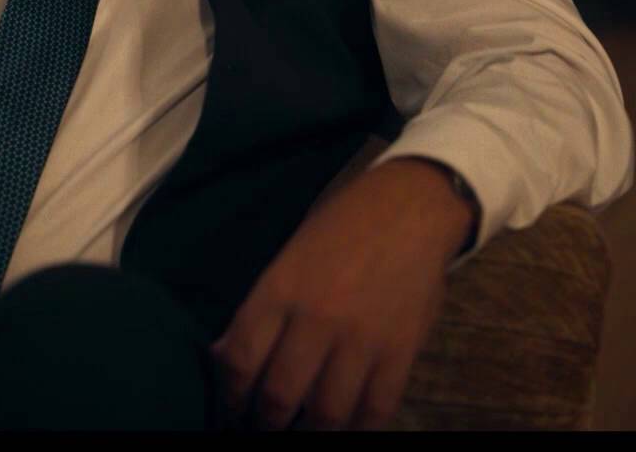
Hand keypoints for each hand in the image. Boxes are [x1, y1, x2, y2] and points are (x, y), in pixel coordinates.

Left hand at [209, 157, 475, 430]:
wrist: (411, 206)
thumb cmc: (342, 225)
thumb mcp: (288, 256)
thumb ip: (259, 309)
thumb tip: (224, 356)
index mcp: (280, 289)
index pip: (240, 360)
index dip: (230, 396)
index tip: (232, 409)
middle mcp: (317, 318)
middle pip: (279, 396)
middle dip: (264, 422)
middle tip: (263, 426)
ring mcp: (362, 338)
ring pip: (326, 413)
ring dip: (309, 432)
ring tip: (302, 430)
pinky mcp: (401, 351)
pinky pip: (376, 409)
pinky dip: (357, 427)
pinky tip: (345, 426)